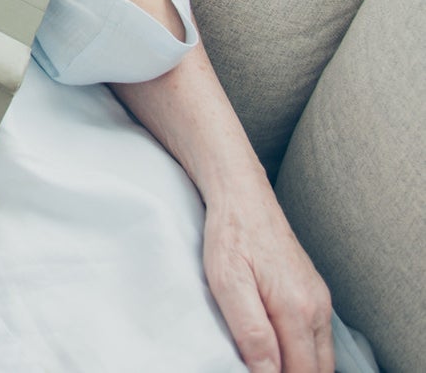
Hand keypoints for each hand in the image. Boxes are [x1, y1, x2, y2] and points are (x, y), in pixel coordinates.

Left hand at [203, 190, 332, 372]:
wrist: (242, 194)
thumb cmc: (230, 234)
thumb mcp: (228, 282)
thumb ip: (251, 331)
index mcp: (297, 309)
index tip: (254, 372)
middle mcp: (317, 307)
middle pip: (317, 370)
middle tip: (258, 368)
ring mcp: (319, 300)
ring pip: (321, 357)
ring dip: (300, 368)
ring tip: (266, 362)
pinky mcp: (314, 293)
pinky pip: (317, 338)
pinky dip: (304, 352)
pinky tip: (279, 349)